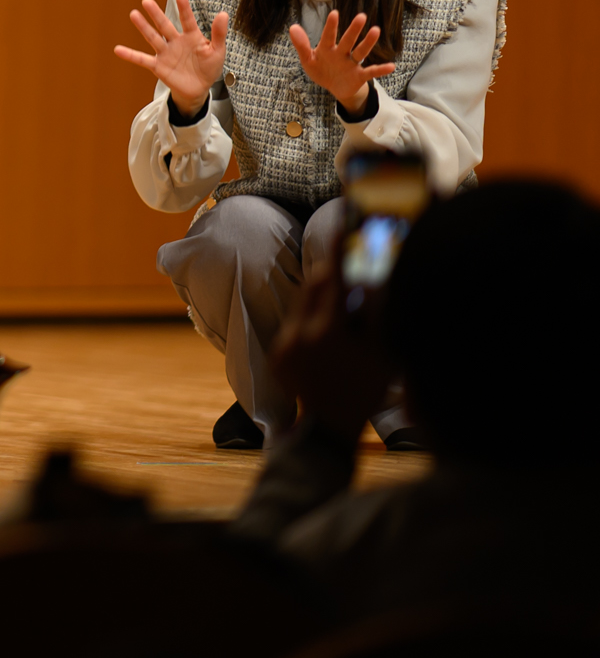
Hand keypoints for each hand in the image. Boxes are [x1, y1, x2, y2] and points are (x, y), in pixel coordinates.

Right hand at [114, 0, 227, 115]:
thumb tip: (224, 14)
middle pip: (164, 25)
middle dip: (156, 13)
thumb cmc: (209, 67)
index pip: (188, 20)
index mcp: (192, 37)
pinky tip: (118, 50)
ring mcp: (165, 53)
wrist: (199, 89)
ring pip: (152, 38)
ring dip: (143, 27)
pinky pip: (142, 59)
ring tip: (133, 14)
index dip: (184, 8)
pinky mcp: (158, 66)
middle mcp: (176, 42)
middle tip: (146, 0)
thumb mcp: (218, 51)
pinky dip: (130, 55)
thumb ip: (218, 34)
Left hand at [270, 258, 392, 440]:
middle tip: (344, 255)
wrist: (329, 429)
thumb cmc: (364, 391)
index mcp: (326, 332)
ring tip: (341, 292)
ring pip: (302, 306)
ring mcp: (284, 343)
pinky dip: (310, 319)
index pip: (331, 282)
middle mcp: (298, 333)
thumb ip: (377, 316)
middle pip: (313, 289)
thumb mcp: (381, 353)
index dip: (337, 253)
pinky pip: (293, 325)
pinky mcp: (276, 354)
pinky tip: (328, 326)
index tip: (340, 228)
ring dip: (321, 297)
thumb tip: (377, 280)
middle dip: (330, 273)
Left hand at [289, 10, 392, 111]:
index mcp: (327, 49)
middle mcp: (341, 53)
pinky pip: (371, 72)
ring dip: (368, 43)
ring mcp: (352, 64)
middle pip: (348, 40)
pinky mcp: (359, 76)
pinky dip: (380, 70)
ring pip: (360, 52)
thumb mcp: (308, 60)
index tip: (335, 13)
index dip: (331, 26)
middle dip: (354, 30)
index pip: (328, 36)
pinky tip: (391, 66)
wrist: (334, 87)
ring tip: (376, 30)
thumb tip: (292, 27)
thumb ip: (301, 45)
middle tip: (361, 16)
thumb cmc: (321, 69)